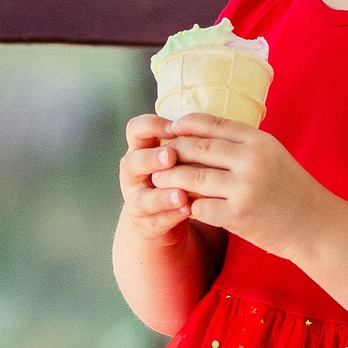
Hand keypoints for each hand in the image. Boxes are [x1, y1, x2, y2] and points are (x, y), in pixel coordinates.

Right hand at [117, 113, 195, 246]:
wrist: (164, 219)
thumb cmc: (178, 177)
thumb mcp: (180, 156)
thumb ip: (188, 142)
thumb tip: (215, 122)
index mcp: (141, 150)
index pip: (136, 130)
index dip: (152, 126)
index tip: (174, 127)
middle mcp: (134, 175)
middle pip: (132, 162)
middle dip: (151, 158)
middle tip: (171, 156)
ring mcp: (137, 201)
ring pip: (142, 197)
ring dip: (162, 195)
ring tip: (181, 194)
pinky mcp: (146, 224)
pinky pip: (156, 221)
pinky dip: (171, 216)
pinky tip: (187, 211)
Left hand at [146, 113, 331, 259]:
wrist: (314, 225)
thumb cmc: (290, 189)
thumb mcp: (272, 155)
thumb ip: (242, 143)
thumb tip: (201, 132)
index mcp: (260, 141)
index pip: (213, 124)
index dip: (186, 124)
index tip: (170, 127)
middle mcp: (252, 160)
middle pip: (197, 148)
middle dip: (172, 151)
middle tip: (157, 155)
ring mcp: (245, 189)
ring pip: (193, 178)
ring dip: (170, 178)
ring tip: (158, 179)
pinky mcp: (239, 216)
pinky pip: (200, 207)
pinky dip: (187, 205)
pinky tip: (180, 205)